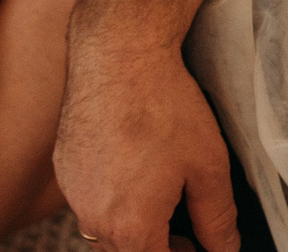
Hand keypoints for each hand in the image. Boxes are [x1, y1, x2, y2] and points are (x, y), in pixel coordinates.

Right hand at [56, 37, 240, 251]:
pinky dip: (111, 197)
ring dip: (132, 225)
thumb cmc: (164, 107)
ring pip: (104, 229)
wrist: (119, 55)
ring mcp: (74, 193)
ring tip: (160, 198)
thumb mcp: (208, 166)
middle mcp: (94, 217)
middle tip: (186, 233)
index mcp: (131, 226)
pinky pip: (88, 199)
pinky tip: (134, 169)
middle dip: (157, 247)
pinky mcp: (64, 167)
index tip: (197, 247)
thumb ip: (217, 218)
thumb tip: (223, 248)